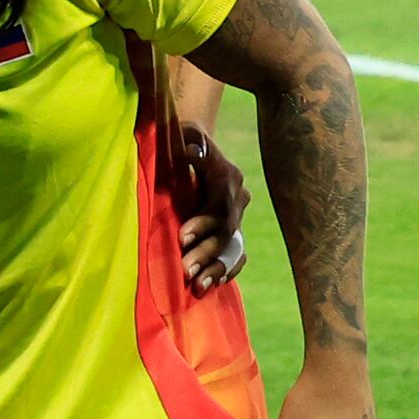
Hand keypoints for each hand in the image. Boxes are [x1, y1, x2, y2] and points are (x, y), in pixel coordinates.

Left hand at [168, 117, 254, 290]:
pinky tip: (210, 286)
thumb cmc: (183, 138)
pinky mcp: (232, 230)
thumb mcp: (186, 133)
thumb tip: (190, 152)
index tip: (181, 237)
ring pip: (234, 246)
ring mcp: (237, 216)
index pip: (219, 205)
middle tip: (185, 270)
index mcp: (227, 177)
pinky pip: (236, 255)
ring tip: (198, 286)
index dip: (202, 223)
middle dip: (206, 251)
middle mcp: (237, 198)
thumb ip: (191, 141)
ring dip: (217, 267)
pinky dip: (225, 270)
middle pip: (226, 231)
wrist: (197, 143)